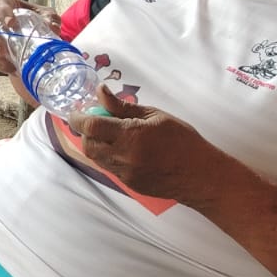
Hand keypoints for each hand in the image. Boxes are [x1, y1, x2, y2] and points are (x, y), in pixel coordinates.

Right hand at [0, 0, 59, 77]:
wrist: (30, 33)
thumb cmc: (34, 18)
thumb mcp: (45, 15)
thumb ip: (49, 19)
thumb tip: (52, 27)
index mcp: (3, 4)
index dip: (3, 14)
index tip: (12, 23)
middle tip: (1, 48)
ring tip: (5, 62)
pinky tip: (12, 70)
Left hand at [67, 89, 222, 202]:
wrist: (201, 175)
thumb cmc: (183, 140)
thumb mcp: (155, 115)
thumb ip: (123, 106)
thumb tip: (101, 92)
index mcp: (130, 136)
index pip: (90, 127)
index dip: (77, 118)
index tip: (75, 112)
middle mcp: (123, 157)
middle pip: (88, 145)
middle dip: (85, 132)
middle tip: (94, 122)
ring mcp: (125, 174)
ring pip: (96, 159)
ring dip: (96, 145)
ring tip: (110, 135)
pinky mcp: (129, 184)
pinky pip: (109, 169)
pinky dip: (108, 156)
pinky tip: (123, 149)